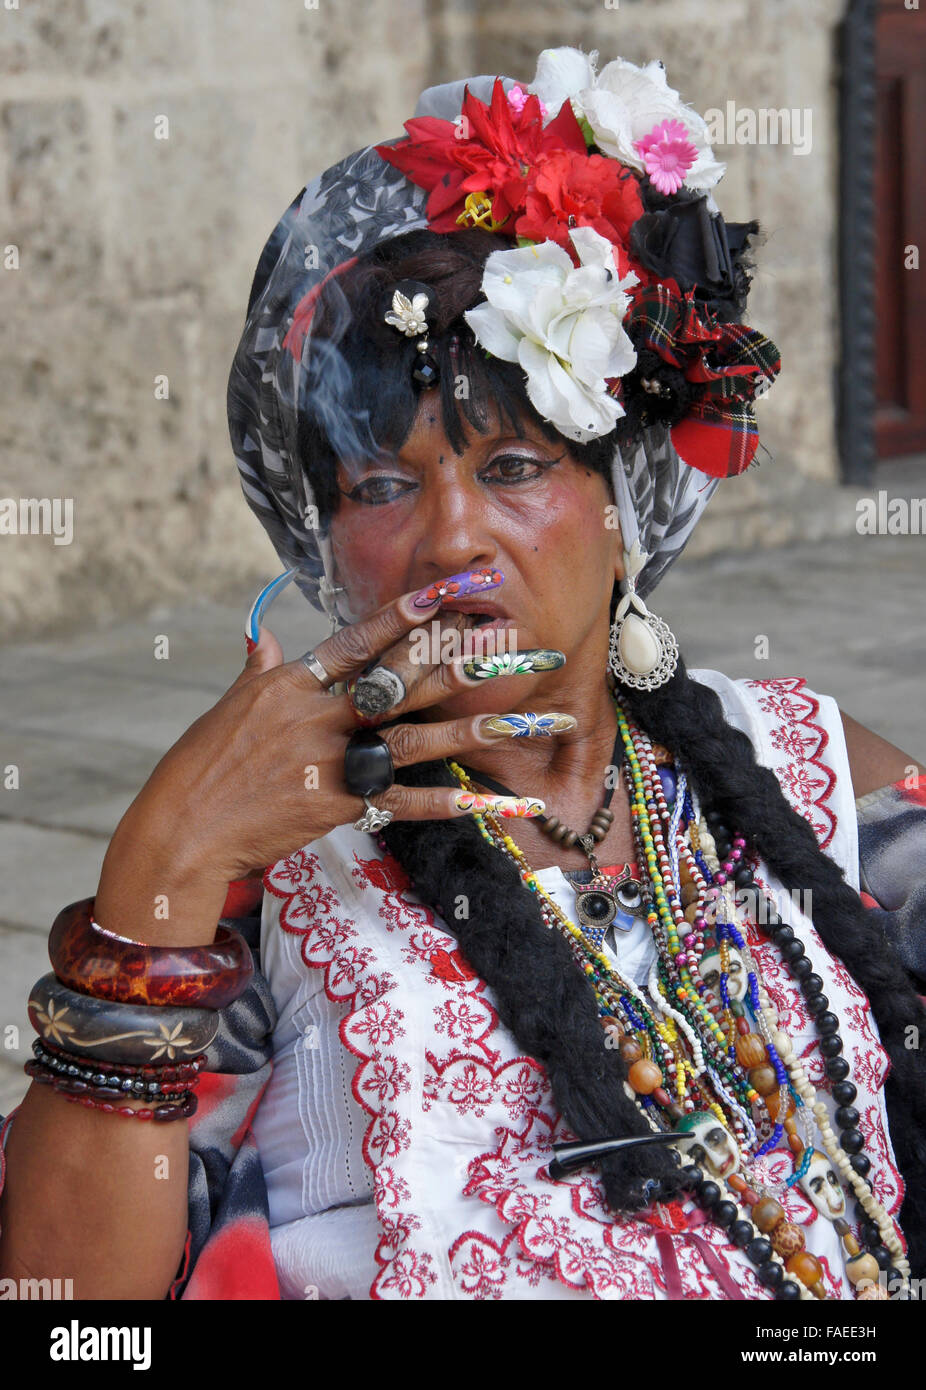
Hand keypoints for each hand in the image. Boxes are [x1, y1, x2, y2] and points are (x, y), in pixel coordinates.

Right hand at [113, 571, 573, 886]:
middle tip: (520, 645)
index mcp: (293, 682)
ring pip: (421, 738)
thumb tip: (263, 636)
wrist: (183, 831)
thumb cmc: (201, 766)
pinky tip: (496, 802)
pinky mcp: (340, 806)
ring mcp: (333, 760)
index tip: (453, 588)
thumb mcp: (229, 708)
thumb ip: (258, 670)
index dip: (408, 612)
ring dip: (481, 729)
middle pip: (406, 681)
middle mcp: (320, 715)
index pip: (360, 638)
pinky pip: (407, 802)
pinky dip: (453, 802)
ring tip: (532, 719)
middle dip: (466, 662)